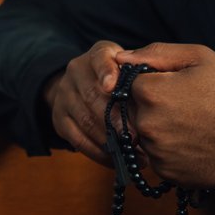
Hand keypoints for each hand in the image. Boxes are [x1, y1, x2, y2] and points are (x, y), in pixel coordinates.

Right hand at [40, 40, 131, 164]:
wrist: (84, 86)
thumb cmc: (123, 80)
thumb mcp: (132, 68)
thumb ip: (142, 74)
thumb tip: (155, 89)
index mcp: (98, 54)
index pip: (100, 58)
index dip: (106, 72)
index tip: (112, 86)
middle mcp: (76, 71)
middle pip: (92, 95)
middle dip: (115, 119)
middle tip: (136, 136)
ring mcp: (64, 95)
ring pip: (85, 120)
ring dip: (110, 139)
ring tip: (132, 152)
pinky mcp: (59, 119)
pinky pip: (77, 140)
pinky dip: (99, 153)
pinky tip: (118, 159)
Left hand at [112, 42, 214, 189]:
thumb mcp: (200, 58)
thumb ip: (156, 53)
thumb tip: (121, 57)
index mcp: (151, 92)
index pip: (132, 83)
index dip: (156, 82)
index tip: (181, 87)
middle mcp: (147, 125)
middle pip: (135, 110)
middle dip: (155, 106)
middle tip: (190, 107)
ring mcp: (157, 152)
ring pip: (145, 135)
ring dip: (161, 129)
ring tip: (195, 125)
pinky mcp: (168, 173)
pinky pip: (157, 157)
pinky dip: (171, 151)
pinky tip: (195, 143)